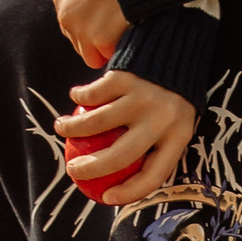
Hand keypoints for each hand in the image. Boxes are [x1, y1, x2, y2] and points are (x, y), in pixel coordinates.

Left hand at [51, 0, 127, 63]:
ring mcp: (79, 27)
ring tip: (119, 24)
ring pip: (90, 56)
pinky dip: (117, 48)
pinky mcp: (97, 38)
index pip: (70, 27)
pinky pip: (106, 57)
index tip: (107, 13)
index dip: (92, 24)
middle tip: (115, 21)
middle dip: (97, 39)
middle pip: (78, 44)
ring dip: (105, 47)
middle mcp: (64, 13)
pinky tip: (124, 27)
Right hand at [63, 69, 198, 203]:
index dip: (128, 193)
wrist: (180, 43)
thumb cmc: (174, 90)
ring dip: (72, 129)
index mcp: (179, 136)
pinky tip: (74, 97)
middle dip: (89, 169)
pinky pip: (94, 93)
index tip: (105, 197)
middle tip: (72, 169)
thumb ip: (157, 143)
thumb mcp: (178, 118)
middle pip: (119, 155)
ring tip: (61, 128)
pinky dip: (80, 95)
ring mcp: (142, 97)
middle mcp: (162, 119)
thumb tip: (125, 176)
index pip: (153, 175)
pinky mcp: (127, 76)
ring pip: (97, 122)